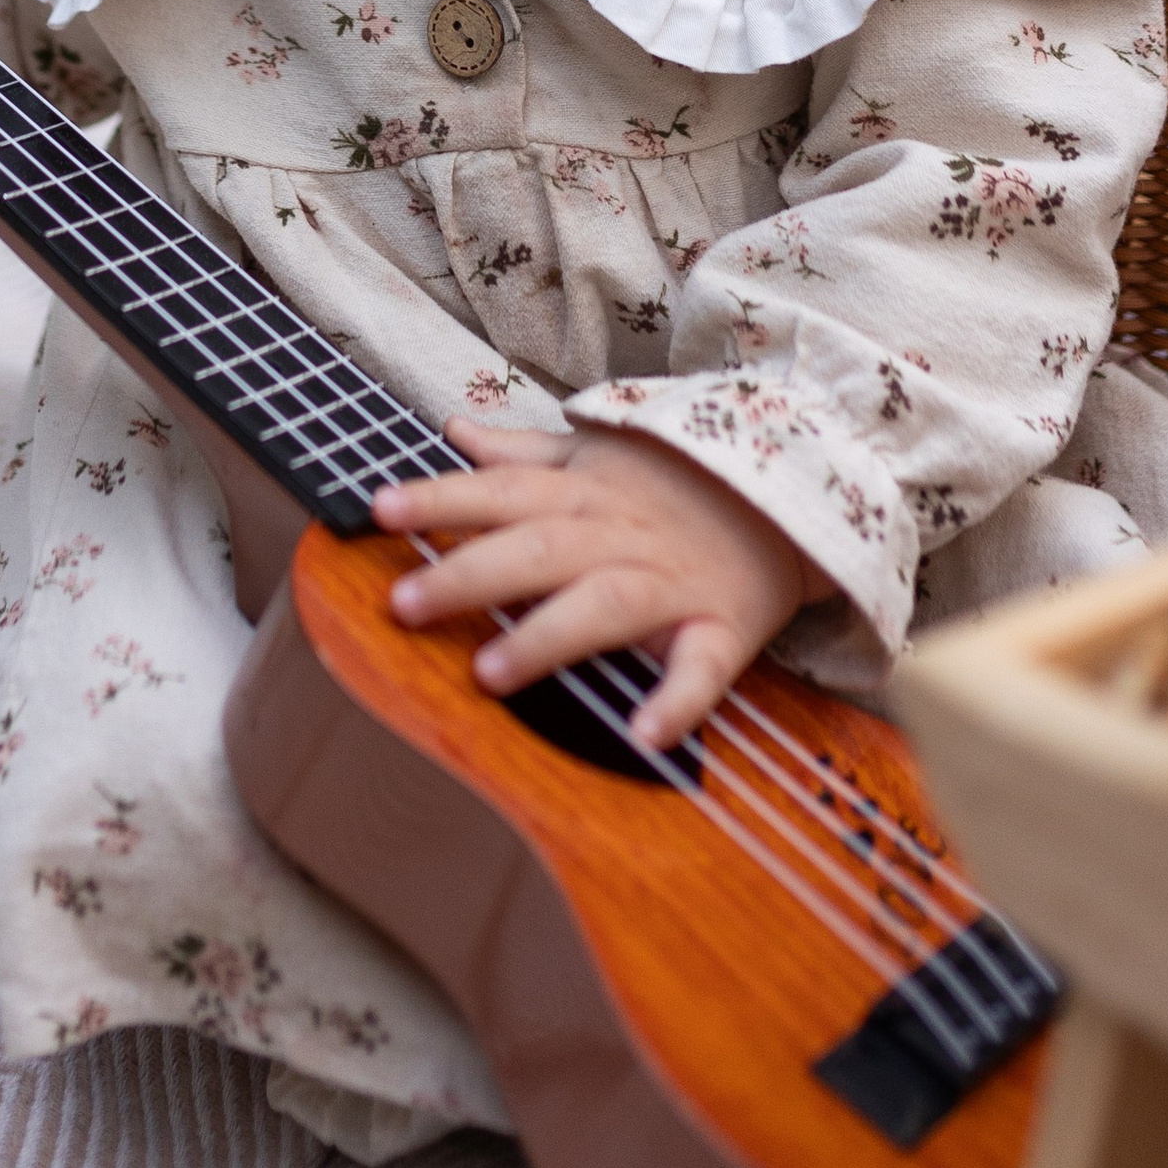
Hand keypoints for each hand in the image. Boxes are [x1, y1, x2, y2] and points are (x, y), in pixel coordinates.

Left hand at [371, 419, 829, 753]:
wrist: (789, 496)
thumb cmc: (675, 484)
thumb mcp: (600, 453)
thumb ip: (523, 452)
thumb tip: (453, 431)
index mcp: (583, 491)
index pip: (501, 489)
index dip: (440, 498)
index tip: (378, 509)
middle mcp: (618, 533)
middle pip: (536, 549)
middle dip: (468, 574)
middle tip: (401, 604)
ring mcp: (670, 582)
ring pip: (602, 606)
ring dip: (546, 638)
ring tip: (488, 674)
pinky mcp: (721, 629)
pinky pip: (701, 669)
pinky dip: (676, 702)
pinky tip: (645, 735)